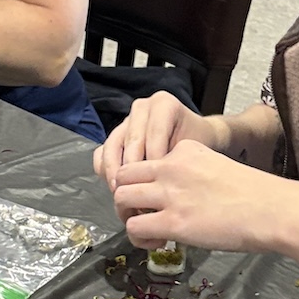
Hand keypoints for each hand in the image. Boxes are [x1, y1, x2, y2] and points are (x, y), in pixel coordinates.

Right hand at [92, 91, 220, 189]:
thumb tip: (160, 184)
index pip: (154, 134)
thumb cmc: (196, 143)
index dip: (155, 162)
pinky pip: (102, 152)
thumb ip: (178, 159)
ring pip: (112, 146)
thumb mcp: (194, 147)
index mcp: (163, 103)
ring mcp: (125, 121)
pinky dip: (105, 170)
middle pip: (131, 141)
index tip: (159, 185)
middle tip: (140, 195)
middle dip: (134, 171)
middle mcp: (141, 108)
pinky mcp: (114, 136)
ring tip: (124, 194)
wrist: (194, 138)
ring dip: (116, 173)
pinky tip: (116, 187)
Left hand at [111, 138, 278, 252]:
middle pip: (124, 174)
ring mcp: (170, 194)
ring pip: (121, 198)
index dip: (143, 182)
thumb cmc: (255, 196)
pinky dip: (138, 237)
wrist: (272, 210)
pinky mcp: (172, 222)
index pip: (145, 160)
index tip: (157, 199)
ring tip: (146, 230)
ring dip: (127, 216)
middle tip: (140, 214)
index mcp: (185, 150)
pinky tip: (157, 243)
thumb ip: (192, 175)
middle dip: (126, 196)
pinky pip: (134, 227)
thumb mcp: (218, 167)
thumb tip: (179, 198)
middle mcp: (172, 167)